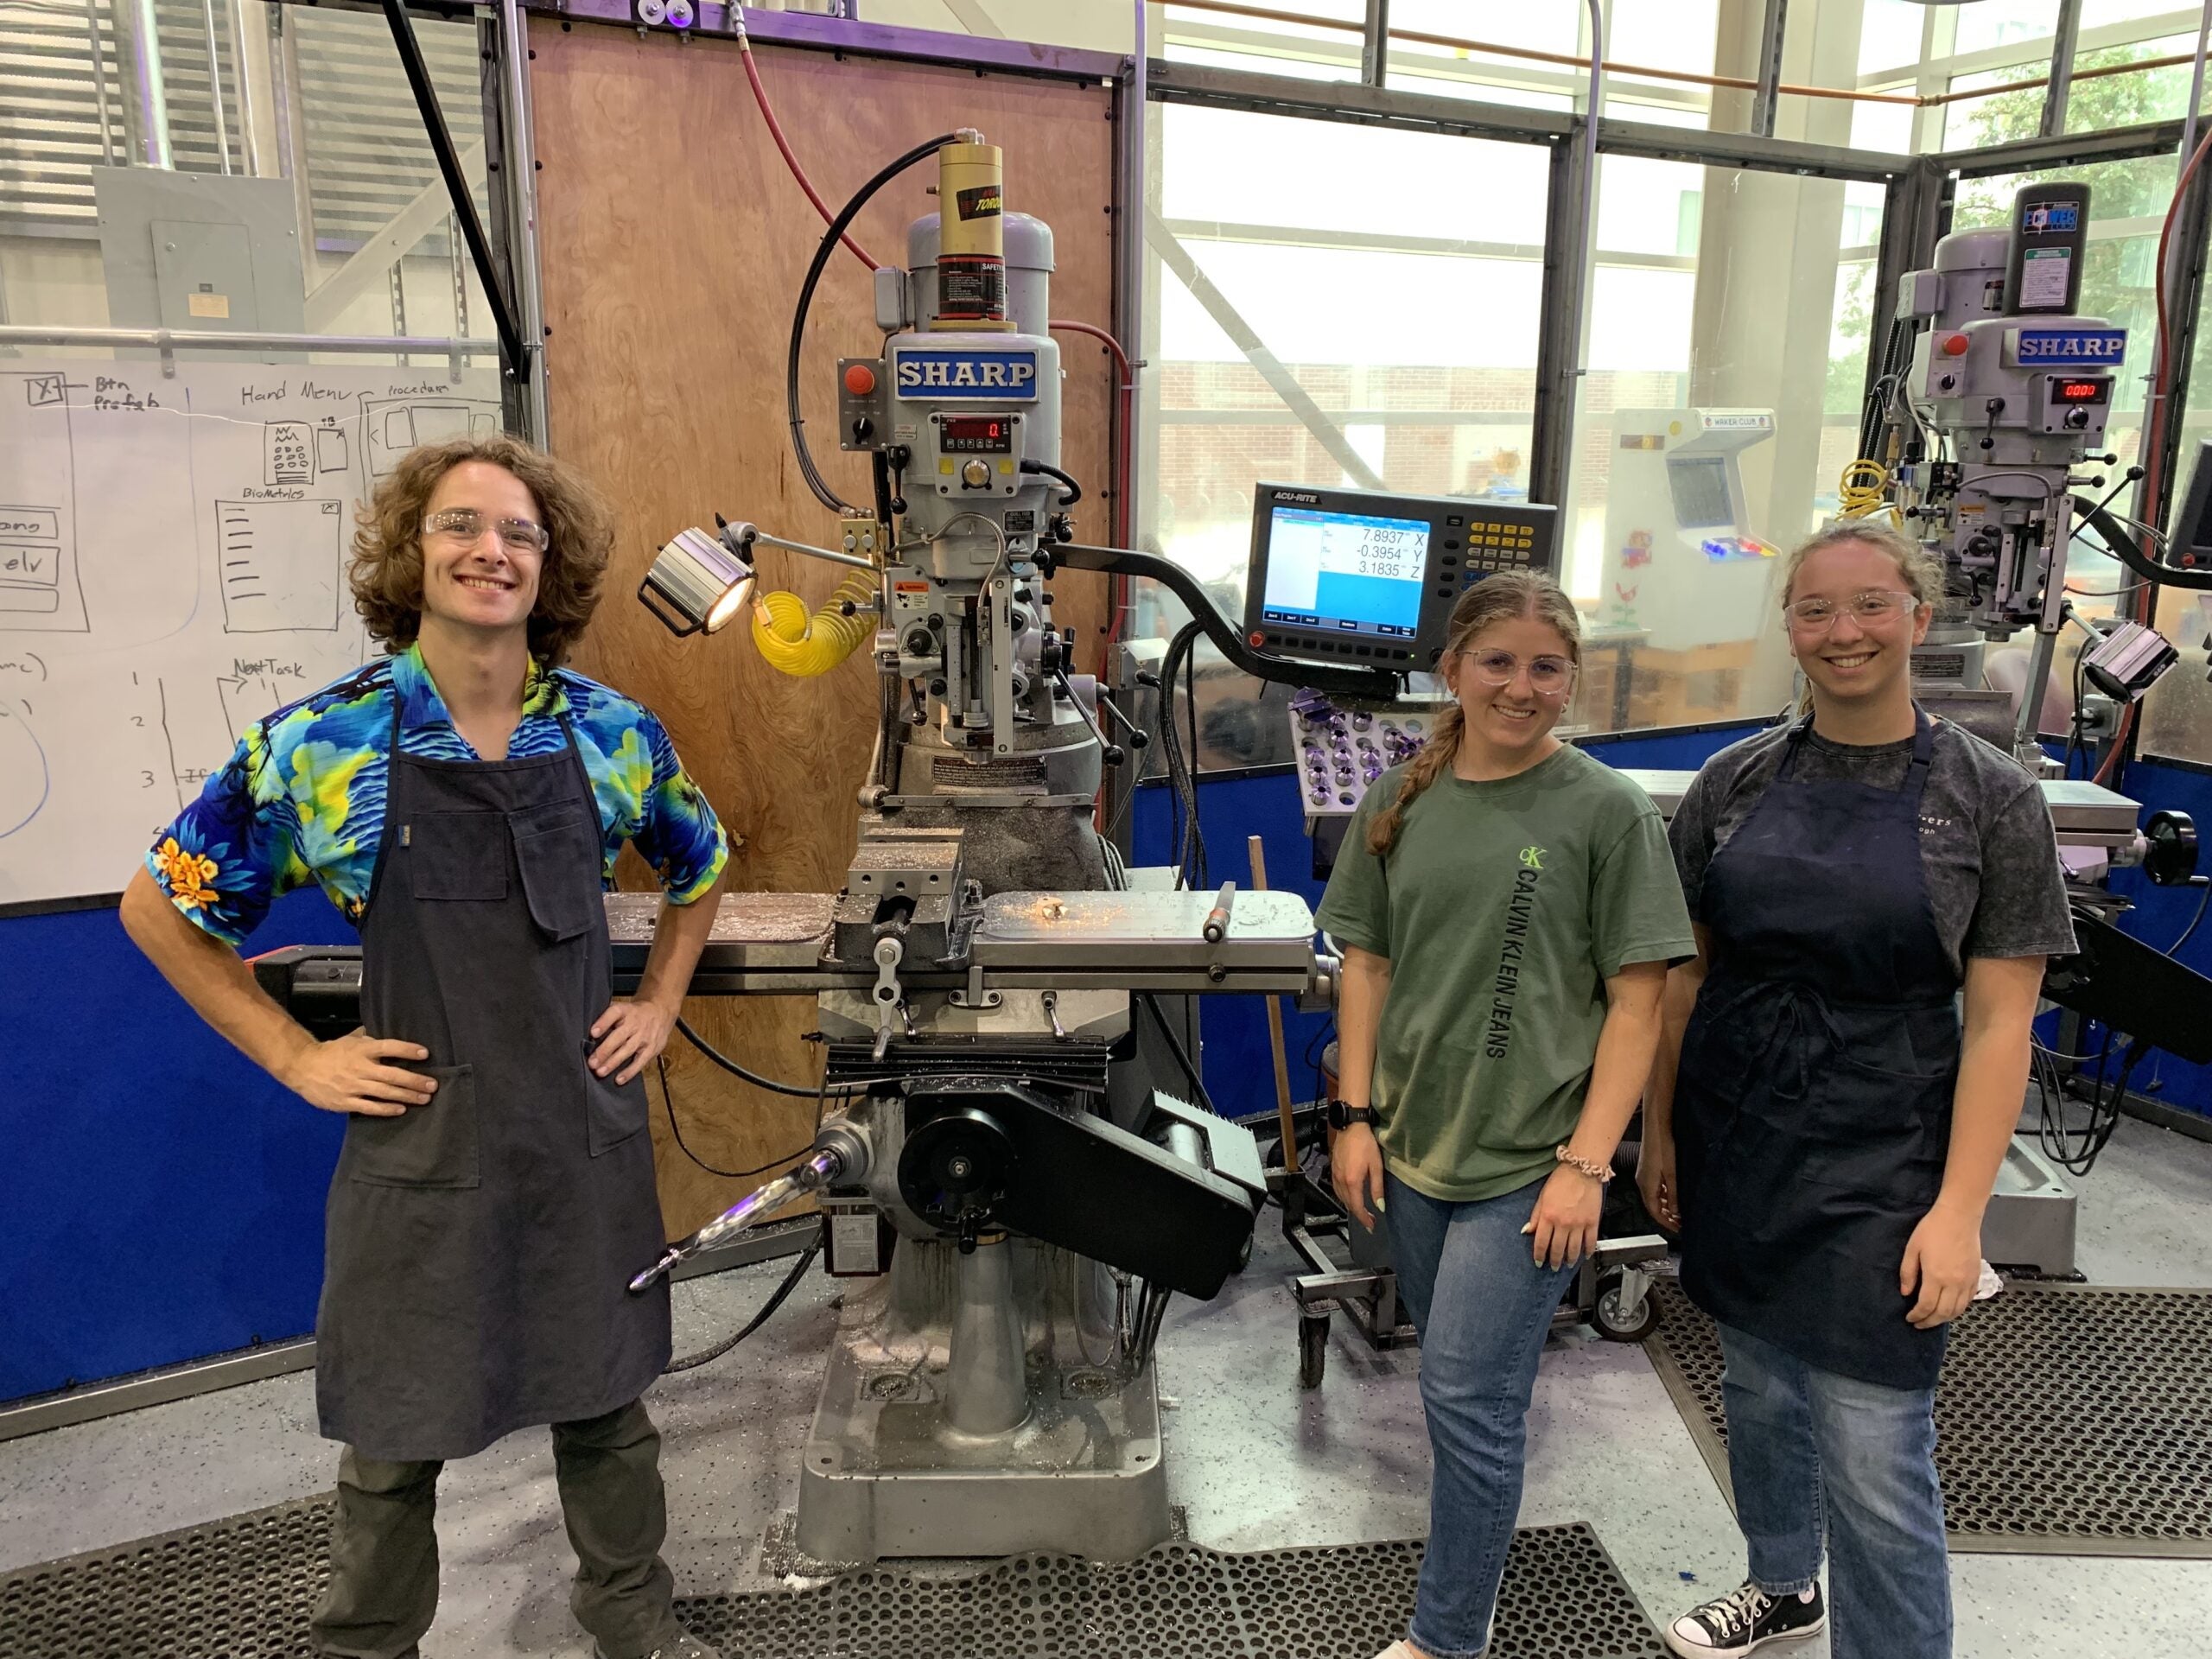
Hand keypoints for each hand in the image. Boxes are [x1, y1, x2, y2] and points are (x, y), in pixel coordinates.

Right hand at [280, 1028, 434, 1116]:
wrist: (302, 1067)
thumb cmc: (331, 1052)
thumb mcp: (350, 1040)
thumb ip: (369, 1039)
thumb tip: (386, 1031)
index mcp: (361, 1050)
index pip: (389, 1047)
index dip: (407, 1049)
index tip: (425, 1053)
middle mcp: (359, 1067)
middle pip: (392, 1074)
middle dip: (415, 1080)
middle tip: (433, 1085)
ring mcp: (353, 1086)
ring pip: (385, 1092)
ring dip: (407, 1096)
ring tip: (424, 1098)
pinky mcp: (345, 1102)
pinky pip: (370, 1107)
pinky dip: (386, 1109)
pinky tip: (401, 1109)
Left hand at [590, 998, 676, 1085]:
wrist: (661, 1011)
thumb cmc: (636, 1013)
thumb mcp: (623, 1008)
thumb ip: (608, 1018)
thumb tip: (588, 1034)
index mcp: (625, 1010)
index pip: (614, 1013)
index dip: (603, 1023)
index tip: (593, 1033)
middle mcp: (635, 1023)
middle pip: (619, 1037)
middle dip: (605, 1050)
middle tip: (592, 1062)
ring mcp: (644, 1037)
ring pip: (627, 1050)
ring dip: (613, 1062)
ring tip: (600, 1072)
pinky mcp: (652, 1049)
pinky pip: (640, 1062)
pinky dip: (630, 1071)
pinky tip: (619, 1079)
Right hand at [1331, 1123, 1385, 1231]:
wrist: (1351, 1126)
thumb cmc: (1366, 1144)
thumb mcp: (1376, 1166)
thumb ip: (1377, 1188)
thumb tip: (1380, 1206)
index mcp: (1352, 1181)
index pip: (1357, 1207)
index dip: (1364, 1219)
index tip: (1371, 1226)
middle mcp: (1341, 1181)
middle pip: (1348, 1204)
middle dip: (1359, 1214)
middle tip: (1370, 1220)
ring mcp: (1335, 1175)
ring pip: (1341, 1198)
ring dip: (1351, 1206)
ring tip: (1361, 1211)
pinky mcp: (1333, 1169)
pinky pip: (1337, 1189)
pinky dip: (1344, 1197)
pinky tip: (1350, 1196)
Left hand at [1523, 1164, 1602, 1269]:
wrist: (1582, 1170)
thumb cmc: (1560, 1180)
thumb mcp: (1542, 1197)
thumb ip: (1536, 1216)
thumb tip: (1528, 1231)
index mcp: (1548, 1216)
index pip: (1541, 1242)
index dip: (1539, 1255)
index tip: (1539, 1262)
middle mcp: (1563, 1223)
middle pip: (1557, 1249)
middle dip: (1554, 1260)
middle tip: (1553, 1267)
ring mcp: (1579, 1224)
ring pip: (1574, 1249)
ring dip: (1570, 1259)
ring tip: (1568, 1264)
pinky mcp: (1593, 1222)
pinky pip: (1590, 1241)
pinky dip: (1588, 1250)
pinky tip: (1585, 1255)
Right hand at [1637, 1129, 1679, 1231]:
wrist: (1655, 1128)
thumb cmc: (1663, 1148)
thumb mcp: (1672, 1174)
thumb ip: (1673, 1194)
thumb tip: (1676, 1212)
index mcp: (1647, 1187)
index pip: (1655, 1212)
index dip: (1666, 1222)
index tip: (1678, 1229)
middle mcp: (1643, 1183)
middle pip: (1653, 1207)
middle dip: (1666, 1217)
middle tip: (1680, 1223)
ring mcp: (1644, 1176)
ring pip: (1654, 1198)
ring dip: (1666, 1207)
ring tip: (1679, 1213)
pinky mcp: (1647, 1170)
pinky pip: (1655, 1189)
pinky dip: (1664, 1197)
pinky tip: (1673, 1197)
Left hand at [1902, 1204, 1982, 1328]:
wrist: (1959, 1217)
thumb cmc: (1933, 1229)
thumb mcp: (1913, 1249)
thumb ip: (1908, 1273)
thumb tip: (1905, 1293)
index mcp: (1936, 1276)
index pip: (1926, 1306)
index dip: (1917, 1315)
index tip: (1909, 1318)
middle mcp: (1954, 1283)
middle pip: (1943, 1312)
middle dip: (1930, 1322)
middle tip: (1919, 1324)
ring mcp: (1968, 1281)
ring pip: (1958, 1310)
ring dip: (1945, 1318)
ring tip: (1933, 1319)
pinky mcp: (1976, 1277)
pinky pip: (1969, 1300)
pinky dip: (1959, 1309)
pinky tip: (1950, 1308)